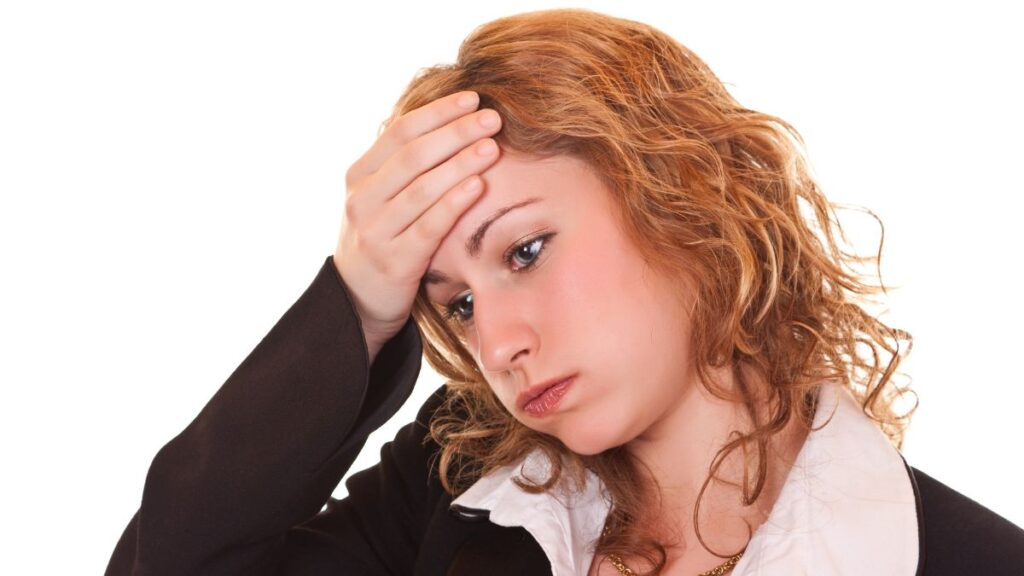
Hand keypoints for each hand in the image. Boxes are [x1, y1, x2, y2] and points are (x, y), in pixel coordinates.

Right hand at [333, 91, 501, 363]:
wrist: (355, 300)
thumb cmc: (381, 238)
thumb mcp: (379, 197)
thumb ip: (402, 164)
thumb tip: (444, 120)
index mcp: (359, 175)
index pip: (401, 131)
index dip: (438, 112)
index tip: (473, 98)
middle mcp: (362, 199)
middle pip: (414, 155)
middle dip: (456, 132)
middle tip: (492, 118)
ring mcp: (375, 231)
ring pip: (422, 188)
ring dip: (461, 163)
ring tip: (492, 146)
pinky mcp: (394, 261)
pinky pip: (429, 226)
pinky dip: (454, 203)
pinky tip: (478, 186)